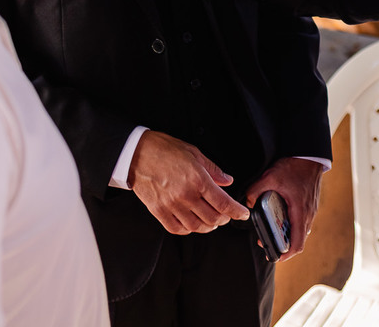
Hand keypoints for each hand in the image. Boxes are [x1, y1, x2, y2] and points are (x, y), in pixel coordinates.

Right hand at [128, 130, 249, 234]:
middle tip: (227, 215)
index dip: (236, 211)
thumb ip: (213, 169)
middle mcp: (186, 195)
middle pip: (212, 218)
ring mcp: (171, 205)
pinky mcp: (158, 211)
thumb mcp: (194, 153)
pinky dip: (188, 230)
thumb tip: (226, 180)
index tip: (242, 213)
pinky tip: (192, 224)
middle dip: (224, 219)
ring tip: (211, 221)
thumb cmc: (163, 149)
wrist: (136, 153)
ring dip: (208, 226)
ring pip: (196, 226)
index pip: (223, 203)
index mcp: (197, 179)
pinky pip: (177, 228)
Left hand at [246, 158, 324, 261]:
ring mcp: (311, 209)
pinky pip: (303, 221)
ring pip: (302, 231)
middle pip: (299, 239)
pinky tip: (281, 217)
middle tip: (268, 243)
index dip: (287, 254)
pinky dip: (293, 225)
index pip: (297, 243)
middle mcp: (308, 213)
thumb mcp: (270, 176)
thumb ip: (255, 190)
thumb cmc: (294, 166)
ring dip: (288, 235)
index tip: (275, 257)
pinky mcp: (310, 203)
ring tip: (273, 231)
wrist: (310, 154)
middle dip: (283, 245)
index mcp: (300, 212)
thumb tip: (247, 203)